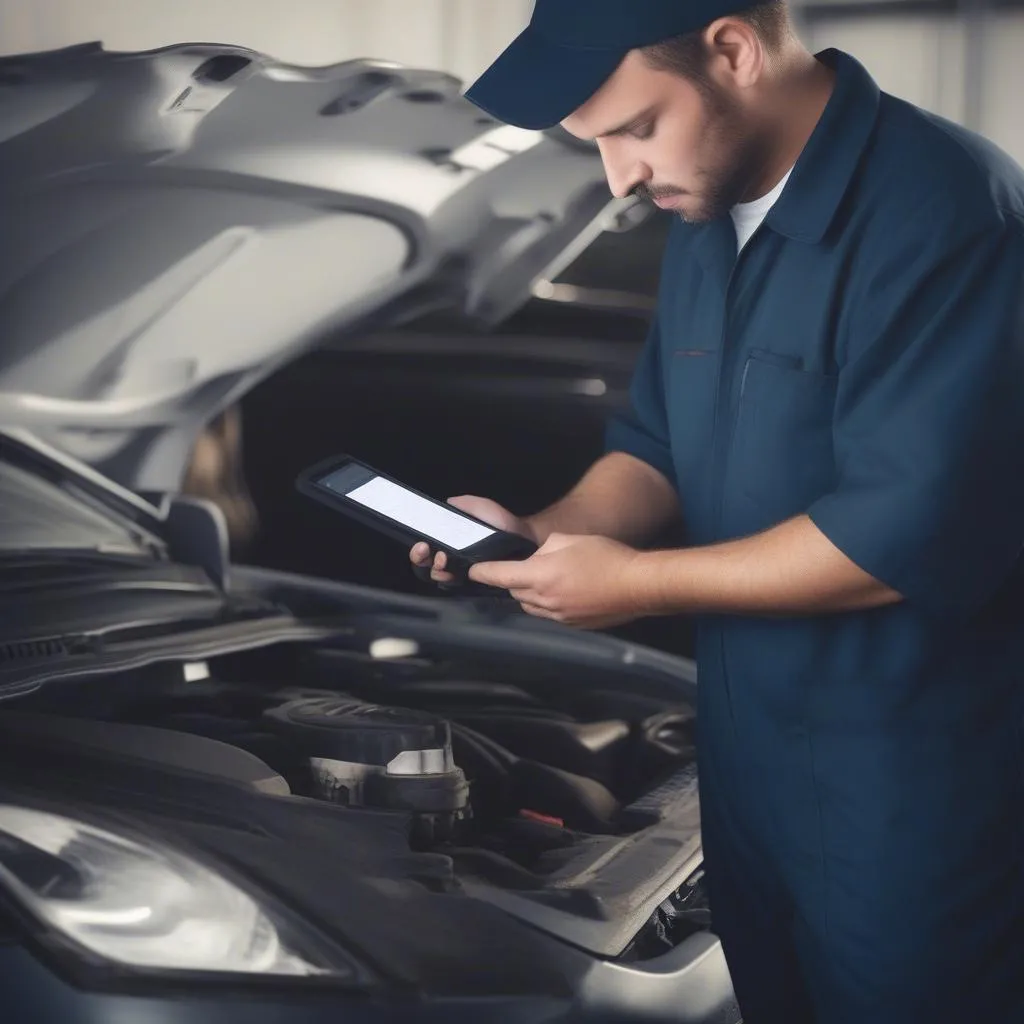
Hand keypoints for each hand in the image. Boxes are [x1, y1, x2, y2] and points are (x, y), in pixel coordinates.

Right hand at [409, 496, 534, 585]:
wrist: (524, 539)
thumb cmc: (502, 524)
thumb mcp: (482, 508)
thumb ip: (465, 504)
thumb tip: (448, 502)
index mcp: (450, 541)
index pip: (426, 549)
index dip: (419, 549)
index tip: (422, 543)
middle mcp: (452, 557)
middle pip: (426, 564)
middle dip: (421, 559)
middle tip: (426, 550)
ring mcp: (462, 571)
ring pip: (438, 576)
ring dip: (434, 569)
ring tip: (442, 559)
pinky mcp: (474, 582)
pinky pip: (456, 585)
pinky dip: (450, 579)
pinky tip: (452, 571)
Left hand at [467, 533, 646, 628]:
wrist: (637, 585)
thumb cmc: (607, 557)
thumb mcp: (570, 539)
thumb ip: (545, 547)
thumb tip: (536, 556)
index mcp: (542, 575)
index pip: (501, 576)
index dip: (483, 572)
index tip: (472, 570)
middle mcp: (546, 600)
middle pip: (514, 592)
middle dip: (512, 580)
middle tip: (519, 568)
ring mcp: (559, 616)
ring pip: (530, 606)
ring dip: (529, 594)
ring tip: (544, 580)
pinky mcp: (572, 624)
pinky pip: (548, 615)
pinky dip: (547, 604)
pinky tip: (563, 592)